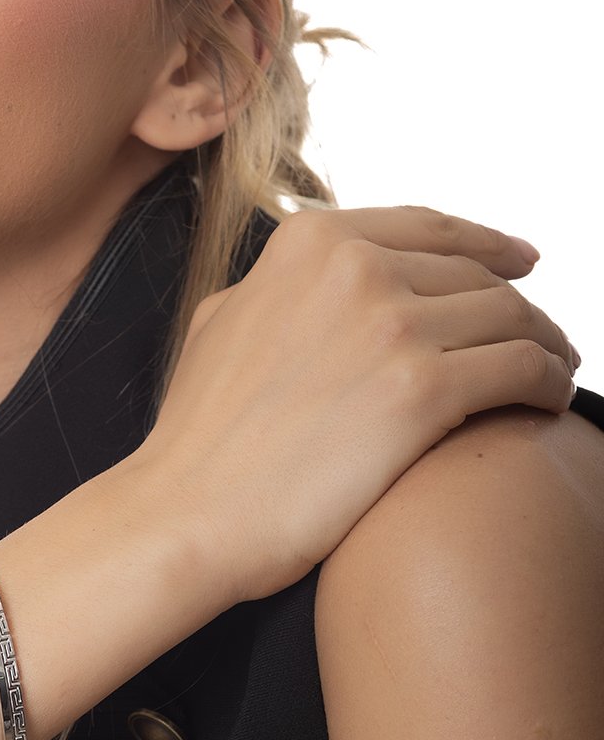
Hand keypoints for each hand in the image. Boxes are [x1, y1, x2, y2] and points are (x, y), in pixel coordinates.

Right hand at [130, 205, 577, 607]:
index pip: (429, 228)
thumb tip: (315, 285)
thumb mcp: (220, 324)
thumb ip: (276, 289)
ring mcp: (390, 326)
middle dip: (519, 308)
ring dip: (546, 346)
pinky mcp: (422, 392)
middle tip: (542, 340)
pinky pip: (521, 371)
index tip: (522, 263)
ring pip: (512, 320)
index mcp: (308, 243)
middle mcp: (354, 268)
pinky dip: (548, 383)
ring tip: (553, 374)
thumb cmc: (197, 437)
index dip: (488, 243)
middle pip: (477, 277)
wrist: (186, 511)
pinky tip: (547, 403)